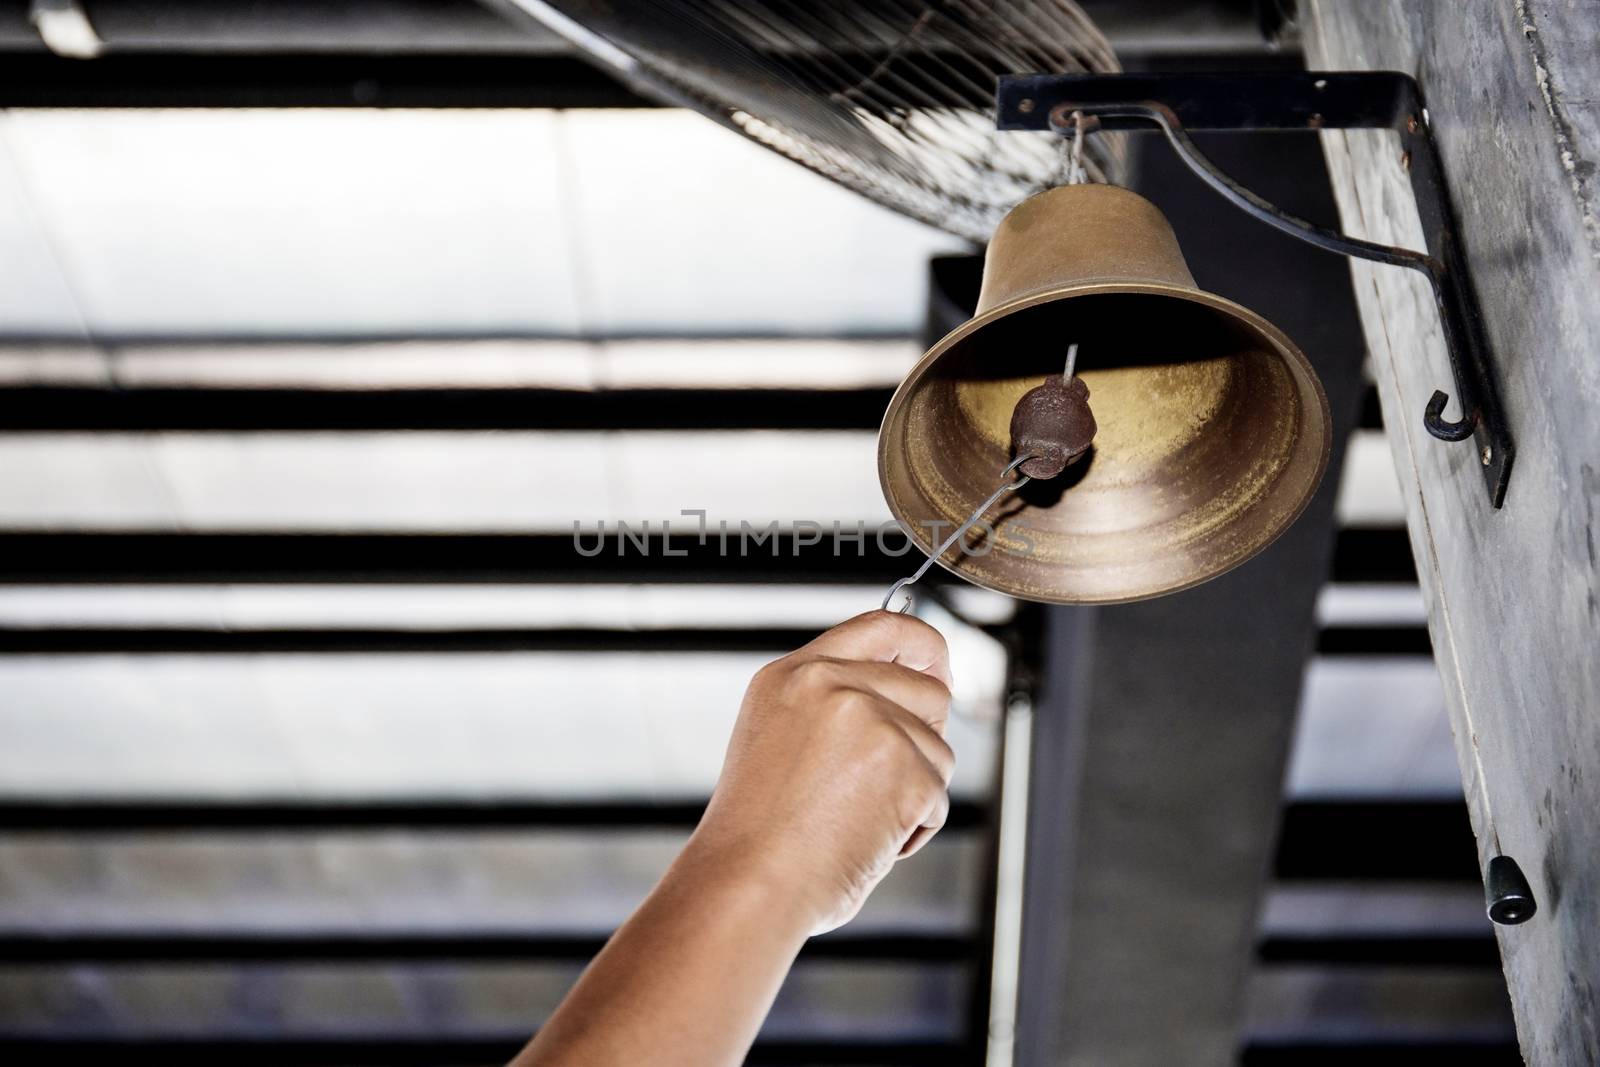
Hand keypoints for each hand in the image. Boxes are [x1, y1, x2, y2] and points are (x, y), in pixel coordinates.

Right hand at [687, 610, 954, 934]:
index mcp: (792, 675)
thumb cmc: (759, 835)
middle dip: (925, 739)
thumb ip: (831, 707)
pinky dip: (914, 829)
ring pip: (939, 750)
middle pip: (930, 691)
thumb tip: (903, 701)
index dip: (924, 646)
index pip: (881, 627)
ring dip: (914, 793)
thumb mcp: (779, 740)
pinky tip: (865, 840)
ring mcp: (870, 719)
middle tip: (888, 782)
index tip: (938, 669)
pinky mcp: (904, 763)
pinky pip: (937, 797)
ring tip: (855, 822)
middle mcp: (830, 684)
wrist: (749, 882)